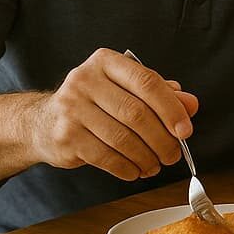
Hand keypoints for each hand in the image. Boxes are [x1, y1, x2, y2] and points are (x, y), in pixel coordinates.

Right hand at [27, 48, 198, 181]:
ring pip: (122, 138)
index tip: (185, 130)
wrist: (43, 122)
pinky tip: (135, 171)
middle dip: (162, 139)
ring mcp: (71, 109)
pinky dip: (127, 168)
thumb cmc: (96, 103)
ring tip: (156, 165)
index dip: (171, 108)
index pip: (147, 82)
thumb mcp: (127, 90)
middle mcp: (85, 81)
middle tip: (173, 154)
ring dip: (146, 157)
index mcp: (106, 62)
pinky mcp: (65, 136)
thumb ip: (161, 94)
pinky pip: (106, 157)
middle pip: (136, 113)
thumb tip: (191, 104)